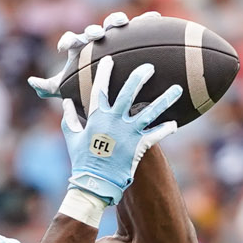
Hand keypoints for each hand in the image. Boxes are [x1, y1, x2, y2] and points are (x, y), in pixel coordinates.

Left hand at [27, 10, 162, 97]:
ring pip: (113, 24)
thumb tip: (32, 82)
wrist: (107, 87)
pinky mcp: (128, 39)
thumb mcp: (66, 89)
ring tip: (122, 23)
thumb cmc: (85, 87)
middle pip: (91, 30)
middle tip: (96, 35)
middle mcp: (94, 40)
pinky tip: (154, 16)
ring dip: (116, 20)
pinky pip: (138, 26)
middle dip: (93, 30)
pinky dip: (146, 19)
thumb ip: (49, 87)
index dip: (67, 42)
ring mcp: (112, 38)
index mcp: (78, 49)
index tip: (63, 48)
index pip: (70, 41)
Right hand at [60, 57, 182, 205]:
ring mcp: (128, 133)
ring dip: (164, 100)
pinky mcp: (139, 146)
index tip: (110, 59)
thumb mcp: (72, 137)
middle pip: (129, 94)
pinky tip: (174, 123)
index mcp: (97, 117)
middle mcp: (115, 121)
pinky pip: (156, 135)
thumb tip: (66, 102)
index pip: (100, 89)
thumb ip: (69, 118)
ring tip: (177, 89)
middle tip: (149, 67)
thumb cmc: (81, 160)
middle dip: (139, 78)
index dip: (104, 73)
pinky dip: (166, 129)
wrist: (94, 183)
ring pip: (150, 112)